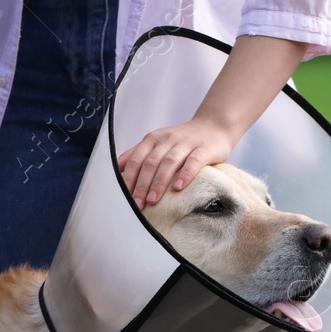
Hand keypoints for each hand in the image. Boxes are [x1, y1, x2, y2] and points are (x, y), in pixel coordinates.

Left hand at [117, 117, 235, 207]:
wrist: (214, 126)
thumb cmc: (182, 141)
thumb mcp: (158, 143)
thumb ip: (139, 154)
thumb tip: (117, 169)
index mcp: (153, 139)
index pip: (136, 159)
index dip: (129, 178)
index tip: (125, 197)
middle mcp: (168, 139)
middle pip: (151, 163)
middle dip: (142, 185)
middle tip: (137, 204)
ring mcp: (186, 144)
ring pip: (169, 163)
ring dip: (159, 183)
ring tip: (153, 200)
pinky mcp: (204, 149)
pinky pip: (193, 162)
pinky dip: (185, 175)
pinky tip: (178, 188)